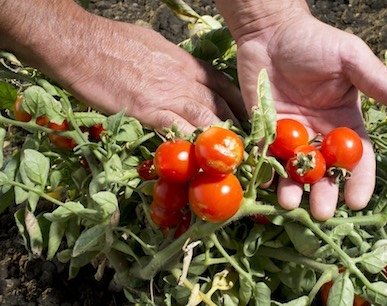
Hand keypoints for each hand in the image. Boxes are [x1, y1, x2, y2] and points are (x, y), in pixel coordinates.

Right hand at [0, 0, 245, 133]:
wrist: (84, 45)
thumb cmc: (113, 41)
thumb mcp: (152, 45)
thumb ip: (170, 61)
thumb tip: (176, 70)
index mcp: (185, 63)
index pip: (221, 84)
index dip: (237, 103)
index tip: (247, 117)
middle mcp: (184, 79)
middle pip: (220, 104)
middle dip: (237, 125)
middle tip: (249, 144)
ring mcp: (169, 95)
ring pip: (207, 117)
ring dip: (222, 138)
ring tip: (234, 157)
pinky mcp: (150, 110)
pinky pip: (179, 131)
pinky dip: (192, 146)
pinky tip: (203, 160)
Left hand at [235, 13, 386, 219]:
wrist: (270, 33)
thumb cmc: (313, 42)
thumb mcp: (350, 59)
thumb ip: (378, 82)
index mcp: (345, 122)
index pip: (358, 158)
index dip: (360, 180)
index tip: (357, 201)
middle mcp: (319, 134)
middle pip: (326, 172)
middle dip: (324, 193)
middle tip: (321, 213)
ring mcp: (291, 136)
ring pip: (295, 170)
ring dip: (293, 189)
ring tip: (289, 203)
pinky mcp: (266, 132)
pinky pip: (266, 157)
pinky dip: (265, 172)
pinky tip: (263, 185)